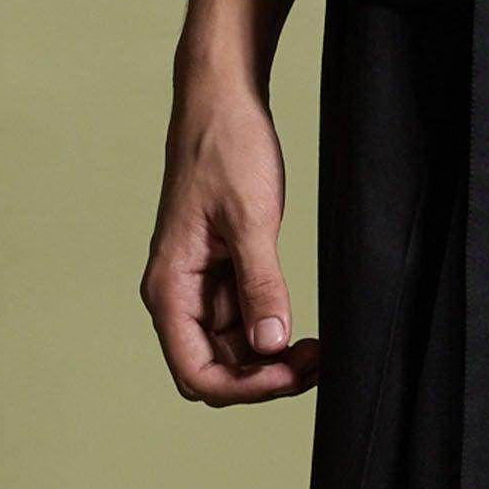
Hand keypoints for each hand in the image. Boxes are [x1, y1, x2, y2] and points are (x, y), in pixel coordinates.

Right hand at [142, 70, 319, 404]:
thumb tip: (270, 344)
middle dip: (264, 378)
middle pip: (215, 371)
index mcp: (169, 287)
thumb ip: (260, 283)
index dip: (245, 388)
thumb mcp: (251, 217)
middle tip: (318, 361)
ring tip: (320, 347)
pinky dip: (273, 333)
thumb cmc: (226, 149)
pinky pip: (245, 323)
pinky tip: (305, 328)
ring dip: (272, 360)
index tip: (293, 371)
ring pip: (233, 353)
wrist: (223, 100)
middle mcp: (178, 295)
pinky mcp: (223, 273)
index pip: (196, 373)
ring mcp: (201, 287)